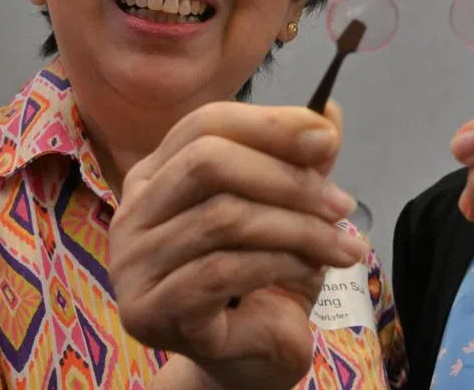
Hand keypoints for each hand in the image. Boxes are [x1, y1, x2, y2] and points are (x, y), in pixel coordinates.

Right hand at [108, 100, 367, 389]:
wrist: (251, 361)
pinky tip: (312, 271)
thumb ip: (301, 162)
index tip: (327, 140)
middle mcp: (131, 214)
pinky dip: (280, 263)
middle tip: (342, 204)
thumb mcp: (289, 210)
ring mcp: (132, 265)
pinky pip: (221, 270)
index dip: (269, 124)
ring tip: (341, 244)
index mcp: (157, 176)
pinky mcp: (149, 311)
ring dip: (298, 227)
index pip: (205, 124)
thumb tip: (329, 112)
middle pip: (206, 162)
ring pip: (222, 218)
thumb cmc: (264, 279)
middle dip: (287, 179)